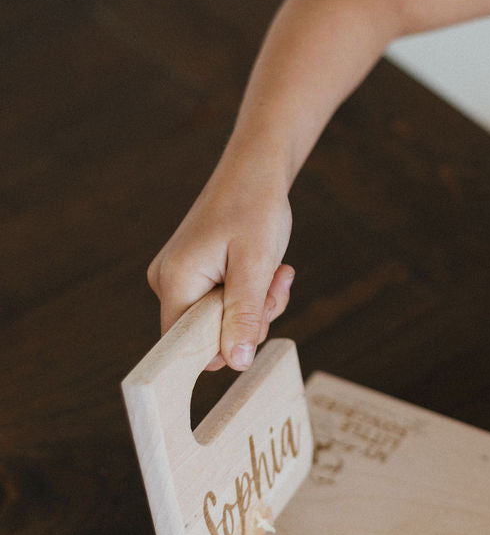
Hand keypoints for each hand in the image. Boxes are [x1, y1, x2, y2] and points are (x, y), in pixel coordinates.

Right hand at [147, 166, 294, 370]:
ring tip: (276, 272)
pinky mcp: (197, 276)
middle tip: (275, 285)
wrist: (255, 171)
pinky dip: (252, 295)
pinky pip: (225, 305)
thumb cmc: (254, 209)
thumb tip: (238, 363)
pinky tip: (268, 270)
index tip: (259, 315)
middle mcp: (168, 284)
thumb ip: (245, 316)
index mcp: (174, 283)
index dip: (227, 345)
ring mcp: (181, 280)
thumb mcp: (255, 266)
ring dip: (258, 306)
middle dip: (252, 320)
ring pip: (223, 322)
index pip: (188, 348)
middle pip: (210, 336)